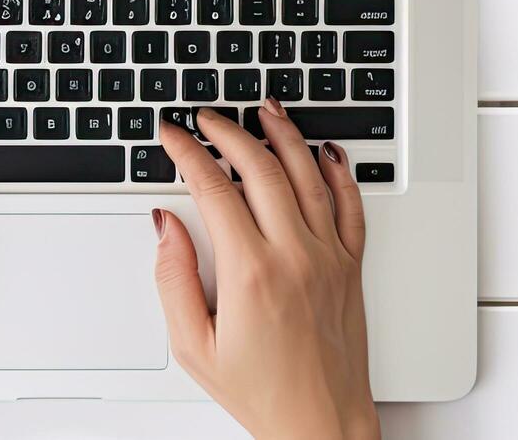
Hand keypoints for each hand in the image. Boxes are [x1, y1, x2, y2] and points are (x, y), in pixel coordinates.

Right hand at [154, 100, 378, 439]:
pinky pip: (349, 206)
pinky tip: (324, 151)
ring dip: (284, 134)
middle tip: (208, 118)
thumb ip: (173, 279)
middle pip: (261, 167)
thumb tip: (166, 225)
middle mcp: (294, 256)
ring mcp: (328, 258)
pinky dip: (338, 171)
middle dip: (229, 132)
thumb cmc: (260, 393)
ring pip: (308, 174)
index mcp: (250, 272)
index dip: (187, 152)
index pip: (213, 188)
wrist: (320, 425)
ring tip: (264, 110)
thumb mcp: (193, 345)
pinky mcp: (351, 267)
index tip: (172, 135)